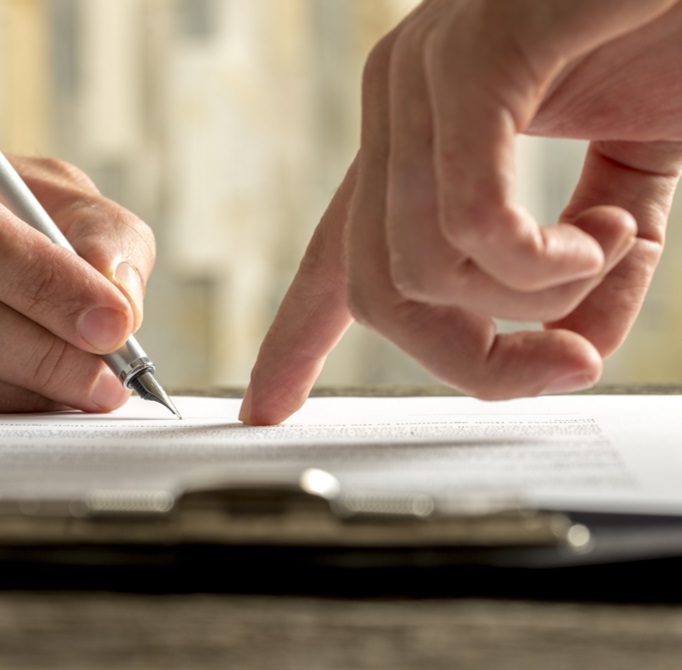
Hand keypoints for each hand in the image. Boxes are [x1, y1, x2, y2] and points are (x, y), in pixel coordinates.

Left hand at [242, 0, 681, 424]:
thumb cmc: (669, 31)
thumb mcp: (629, 182)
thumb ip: (585, 273)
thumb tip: (566, 355)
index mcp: (417, 129)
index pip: (336, 254)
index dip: (296, 338)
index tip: (266, 405)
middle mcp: (398, 102)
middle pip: (380, 296)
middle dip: (479, 360)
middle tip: (567, 360)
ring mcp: (423, 79)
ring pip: (422, 272)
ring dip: (535, 298)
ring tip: (612, 240)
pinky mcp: (471, 61)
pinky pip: (466, 222)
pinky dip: (542, 262)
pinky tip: (610, 229)